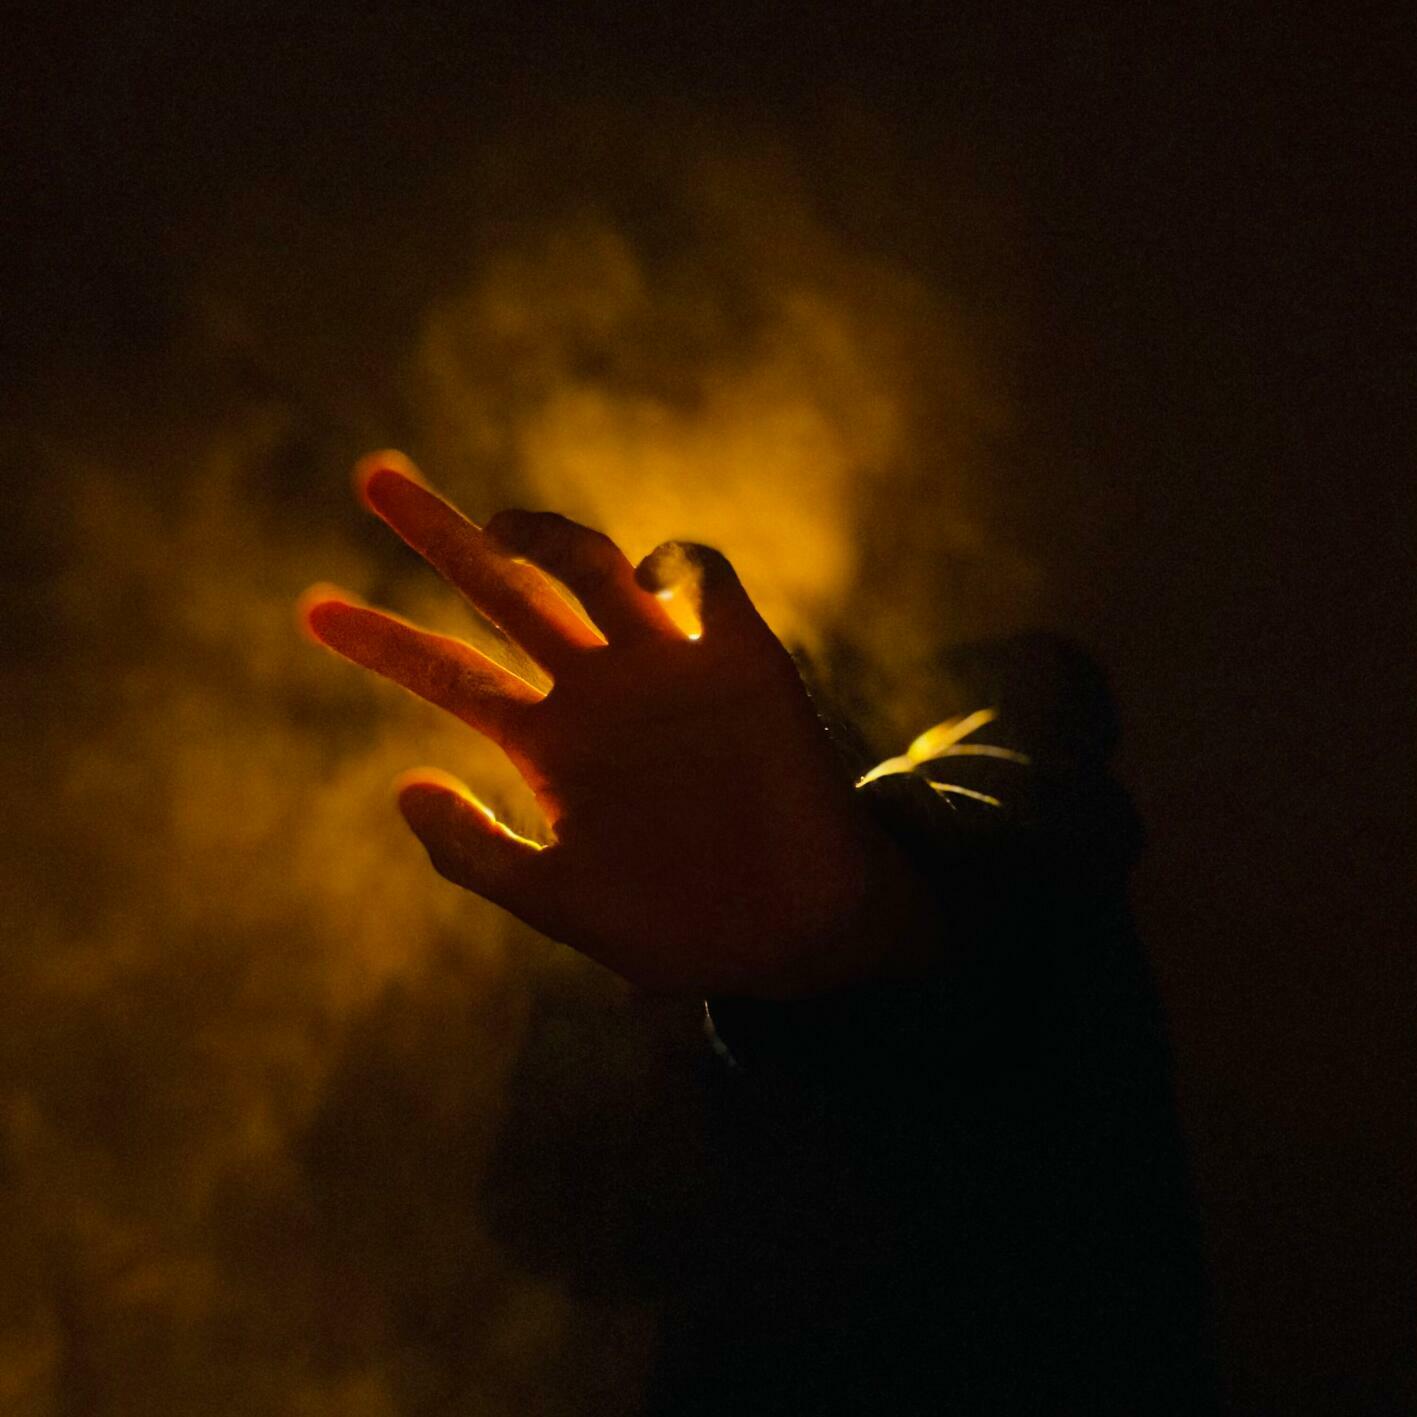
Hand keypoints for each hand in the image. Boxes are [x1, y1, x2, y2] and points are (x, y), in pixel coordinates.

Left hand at [302, 452, 937, 996]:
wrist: (798, 935)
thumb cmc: (681, 928)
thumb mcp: (559, 903)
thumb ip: (476, 852)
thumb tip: (402, 786)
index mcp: (552, 746)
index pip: (451, 675)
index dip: (380, 641)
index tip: (310, 610)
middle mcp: (599, 694)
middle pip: (505, 593)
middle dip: (438, 536)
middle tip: (368, 476)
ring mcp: (667, 671)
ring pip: (591, 569)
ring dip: (540, 535)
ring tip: (494, 527)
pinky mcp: (741, 661)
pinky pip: (705, 583)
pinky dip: (678, 565)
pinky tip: (652, 577)